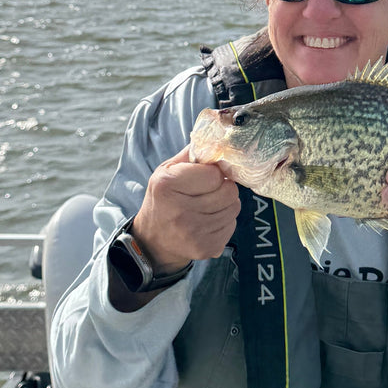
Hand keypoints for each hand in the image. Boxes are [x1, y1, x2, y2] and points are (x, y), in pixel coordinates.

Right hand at [131, 145, 240, 269]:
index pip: (214, 174)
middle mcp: (180, 211)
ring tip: (209, 205)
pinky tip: (209, 221)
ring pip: (234, 208)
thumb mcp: (166, 172)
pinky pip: (232, 225)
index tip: (205, 177)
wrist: (153, 241)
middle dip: (224, 187)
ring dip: (226, 204)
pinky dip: (225, 221)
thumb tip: (216, 139)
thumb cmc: (163, 200)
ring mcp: (194, 233)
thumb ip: (190, 154)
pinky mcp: (206, 248)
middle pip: (229, 192)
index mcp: (167, 186)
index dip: (214, 173)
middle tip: (211, 190)